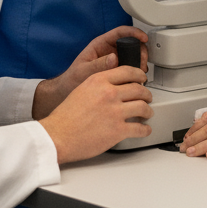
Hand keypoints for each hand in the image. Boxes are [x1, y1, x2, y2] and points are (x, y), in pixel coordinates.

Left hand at [32, 26, 148, 118]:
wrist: (69, 91)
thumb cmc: (72, 79)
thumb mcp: (83, 71)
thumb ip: (97, 65)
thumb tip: (113, 58)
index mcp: (100, 45)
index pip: (120, 32)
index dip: (133, 32)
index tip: (143, 37)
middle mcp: (109, 51)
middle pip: (131, 43)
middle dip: (140, 50)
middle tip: (143, 62)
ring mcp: (114, 61)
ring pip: (133, 55)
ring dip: (140, 62)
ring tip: (140, 73)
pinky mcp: (117, 71)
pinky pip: (130, 68)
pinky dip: (136, 72)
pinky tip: (137, 79)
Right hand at [38, 66, 152, 163]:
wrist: (58, 136)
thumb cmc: (65, 117)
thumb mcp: (81, 90)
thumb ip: (98, 86)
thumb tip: (113, 88)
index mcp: (98, 81)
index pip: (127, 71)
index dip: (139, 75)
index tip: (142, 78)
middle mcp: (109, 93)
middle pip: (139, 89)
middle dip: (146, 94)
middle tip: (147, 97)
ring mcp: (115, 112)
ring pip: (143, 107)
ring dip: (148, 111)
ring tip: (147, 113)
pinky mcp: (118, 130)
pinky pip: (140, 128)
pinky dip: (145, 129)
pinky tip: (144, 129)